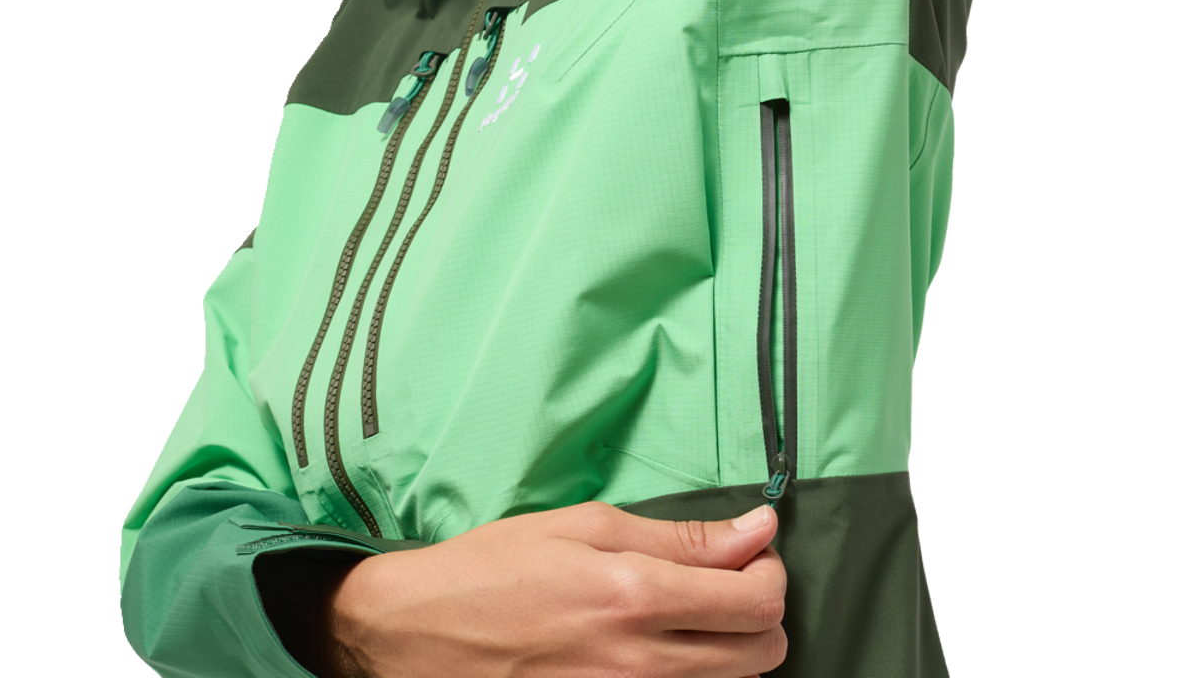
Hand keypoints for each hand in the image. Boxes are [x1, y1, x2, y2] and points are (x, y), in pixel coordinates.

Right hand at [328, 499, 786, 677]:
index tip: (751, 553)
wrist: (420, 634)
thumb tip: (757, 529)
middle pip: (762, 654)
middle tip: (724, 581)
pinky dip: (688, 673)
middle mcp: (641, 665)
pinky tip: (657, 645)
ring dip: (728, 645)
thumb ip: (680, 536)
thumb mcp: (585, 526)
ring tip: (687, 611)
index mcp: (636, 597)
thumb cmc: (497, 567)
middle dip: (757, 610)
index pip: (757, 603)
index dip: (768, 572)